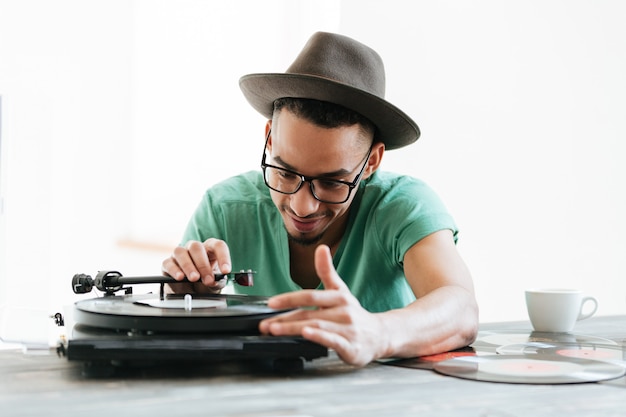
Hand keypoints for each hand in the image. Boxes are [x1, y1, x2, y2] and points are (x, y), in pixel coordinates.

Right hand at [161, 238, 231, 292]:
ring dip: (188, 266)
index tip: (226, 271)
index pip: (218, 246)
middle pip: (197, 247)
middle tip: (207, 280)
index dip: (223, 257)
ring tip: (194, 279)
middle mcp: (194, 248)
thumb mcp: (214, 283)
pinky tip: (180, 277)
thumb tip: (215, 281)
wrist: (190, 293)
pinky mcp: (168, 263)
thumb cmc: (205, 283)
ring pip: (181, 252)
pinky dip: (174, 270)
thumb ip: (217, 281)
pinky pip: (168, 263)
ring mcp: (180, 254)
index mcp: (210, 249)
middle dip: (203, 265)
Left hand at [259, 245, 387, 366]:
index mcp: (339, 297)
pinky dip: (319, 336)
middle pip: (309, 313)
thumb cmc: (355, 314)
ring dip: (293, 328)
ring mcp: (347, 329)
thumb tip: (321, 248)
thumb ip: (327, 271)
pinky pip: (332, 340)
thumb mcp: (341, 290)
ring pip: (317, 326)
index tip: (271, 302)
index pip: (310, 296)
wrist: (380, 335)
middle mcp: (343, 311)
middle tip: (265, 323)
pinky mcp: (351, 346)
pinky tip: (306, 334)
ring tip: (275, 330)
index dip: (289, 298)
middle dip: (284, 318)